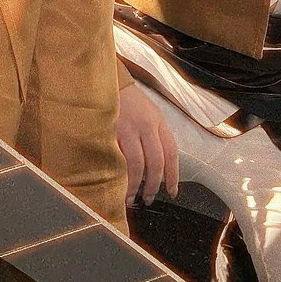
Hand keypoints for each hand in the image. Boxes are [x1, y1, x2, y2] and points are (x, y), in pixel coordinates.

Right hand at [116, 81, 178, 205]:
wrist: (107, 83)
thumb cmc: (130, 101)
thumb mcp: (150, 113)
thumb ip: (157, 136)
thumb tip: (161, 167)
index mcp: (158, 122)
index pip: (171, 153)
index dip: (173, 176)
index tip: (172, 191)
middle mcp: (145, 126)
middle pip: (156, 162)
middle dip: (154, 185)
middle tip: (149, 198)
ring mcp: (127, 129)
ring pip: (136, 164)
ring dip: (135, 185)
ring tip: (131, 198)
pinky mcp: (110, 132)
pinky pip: (117, 159)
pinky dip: (118, 175)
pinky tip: (116, 185)